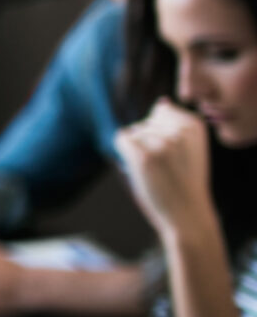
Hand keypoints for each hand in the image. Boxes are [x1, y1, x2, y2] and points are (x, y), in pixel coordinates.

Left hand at [117, 100, 217, 242]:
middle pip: (146, 122)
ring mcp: (162, 142)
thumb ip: (175, 125)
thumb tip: (162, 102)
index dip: (160, 134)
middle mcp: (180, 130)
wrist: (187, 214)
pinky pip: (121, 138)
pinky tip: (140, 169)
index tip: (175, 155)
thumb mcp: (190, 148)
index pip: (161, 111)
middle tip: (165, 167)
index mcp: (195, 125)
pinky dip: (124, 153)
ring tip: (157, 172)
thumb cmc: (185, 182)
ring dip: (138, 151)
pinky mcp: (144, 156)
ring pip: (134, 132)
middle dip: (148, 142)